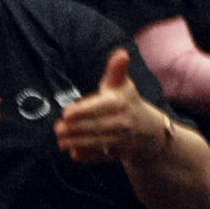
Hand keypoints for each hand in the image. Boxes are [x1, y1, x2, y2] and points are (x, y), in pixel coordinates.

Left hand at [52, 49, 168, 165]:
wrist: (151, 133)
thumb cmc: (129, 104)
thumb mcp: (124, 86)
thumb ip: (117, 70)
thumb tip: (121, 53)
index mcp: (120, 103)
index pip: (97, 108)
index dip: (80, 112)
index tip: (65, 114)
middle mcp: (123, 123)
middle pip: (94, 126)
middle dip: (73, 129)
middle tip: (58, 129)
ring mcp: (122, 141)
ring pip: (96, 142)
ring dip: (76, 143)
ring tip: (61, 141)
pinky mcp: (120, 154)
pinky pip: (101, 156)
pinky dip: (87, 156)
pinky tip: (74, 153)